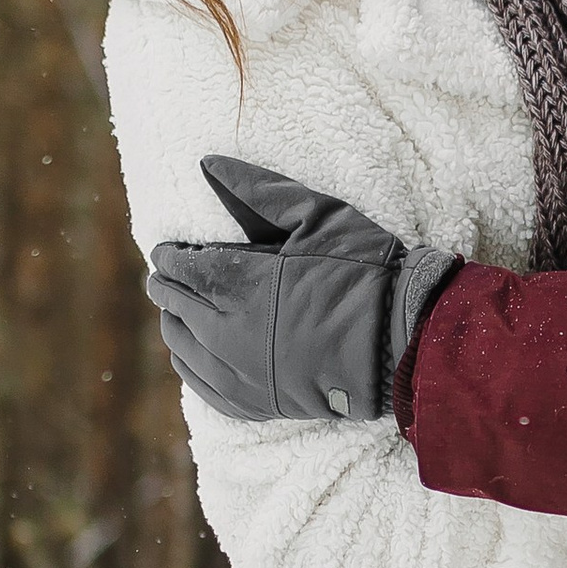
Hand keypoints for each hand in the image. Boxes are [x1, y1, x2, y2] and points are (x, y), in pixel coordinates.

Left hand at [147, 156, 457, 425]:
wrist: (401, 342)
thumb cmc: (364, 272)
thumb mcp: (318, 215)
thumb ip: (258, 190)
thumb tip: (208, 163)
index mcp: (241, 283)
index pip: (183, 267)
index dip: (171, 256)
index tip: (167, 250)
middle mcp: (228, 332)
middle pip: (176, 305)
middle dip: (167, 286)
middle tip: (165, 276)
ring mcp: (239, 373)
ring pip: (181, 345)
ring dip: (174, 322)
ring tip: (178, 308)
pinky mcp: (253, 403)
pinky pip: (200, 384)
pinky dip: (188, 363)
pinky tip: (191, 351)